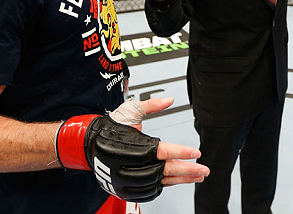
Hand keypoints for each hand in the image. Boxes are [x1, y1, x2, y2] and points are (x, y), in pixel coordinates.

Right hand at [56, 96, 208, 201]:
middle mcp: (127, 166)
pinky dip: (165, 187)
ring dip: (180, 180)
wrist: (89, 144)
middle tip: (203, 169)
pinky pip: (149, 192)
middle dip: (186, 170)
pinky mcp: (125, 189)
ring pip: (159, 183)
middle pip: (163, 171)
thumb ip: (151, 105)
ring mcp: (125, 180)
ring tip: (196, 176)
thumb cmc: (110, 126)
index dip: (180, 152)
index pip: (161, 152)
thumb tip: (169, 100)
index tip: (195, 152)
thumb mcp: (130, 110)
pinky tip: (177, 181)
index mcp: (131, 146)